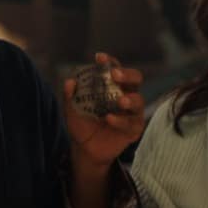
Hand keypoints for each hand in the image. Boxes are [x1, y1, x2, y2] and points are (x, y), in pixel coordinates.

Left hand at [62, 52, 145, 172]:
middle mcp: (126, 95)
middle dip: (127, 75)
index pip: (114, 68)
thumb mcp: (72, 111)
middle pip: (136, 79)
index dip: (109, 61)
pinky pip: (131, 123)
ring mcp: (132, 112)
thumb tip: (69, 82)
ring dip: (129, 99)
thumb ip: (70, 97)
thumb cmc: (82, 125)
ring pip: (138, 101)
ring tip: (120, 101)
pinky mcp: (134, 129)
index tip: (99, 58)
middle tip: (115, 75)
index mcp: (112, 86)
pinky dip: (120, 120)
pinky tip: (109, 119)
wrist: (85, 149)